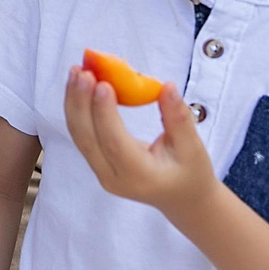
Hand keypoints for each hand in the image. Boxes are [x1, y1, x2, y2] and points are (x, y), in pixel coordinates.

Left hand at [63, 64, 219, 219]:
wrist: (182, 198)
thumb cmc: (191, 173)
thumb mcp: (193, 148)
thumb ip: (179, 118)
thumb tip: (167, 86)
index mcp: (140, 176)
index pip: (115, 143)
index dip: (105, 113)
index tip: (102, 82)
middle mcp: (113, 178)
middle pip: (88, 139)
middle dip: (81, 102)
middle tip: (83, 71)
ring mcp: (101, 173)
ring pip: (79, 136)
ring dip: (74, 102)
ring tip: (76, 72)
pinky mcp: (97, 164)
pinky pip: (82, 135)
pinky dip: (78, 109)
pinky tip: (79, 85)